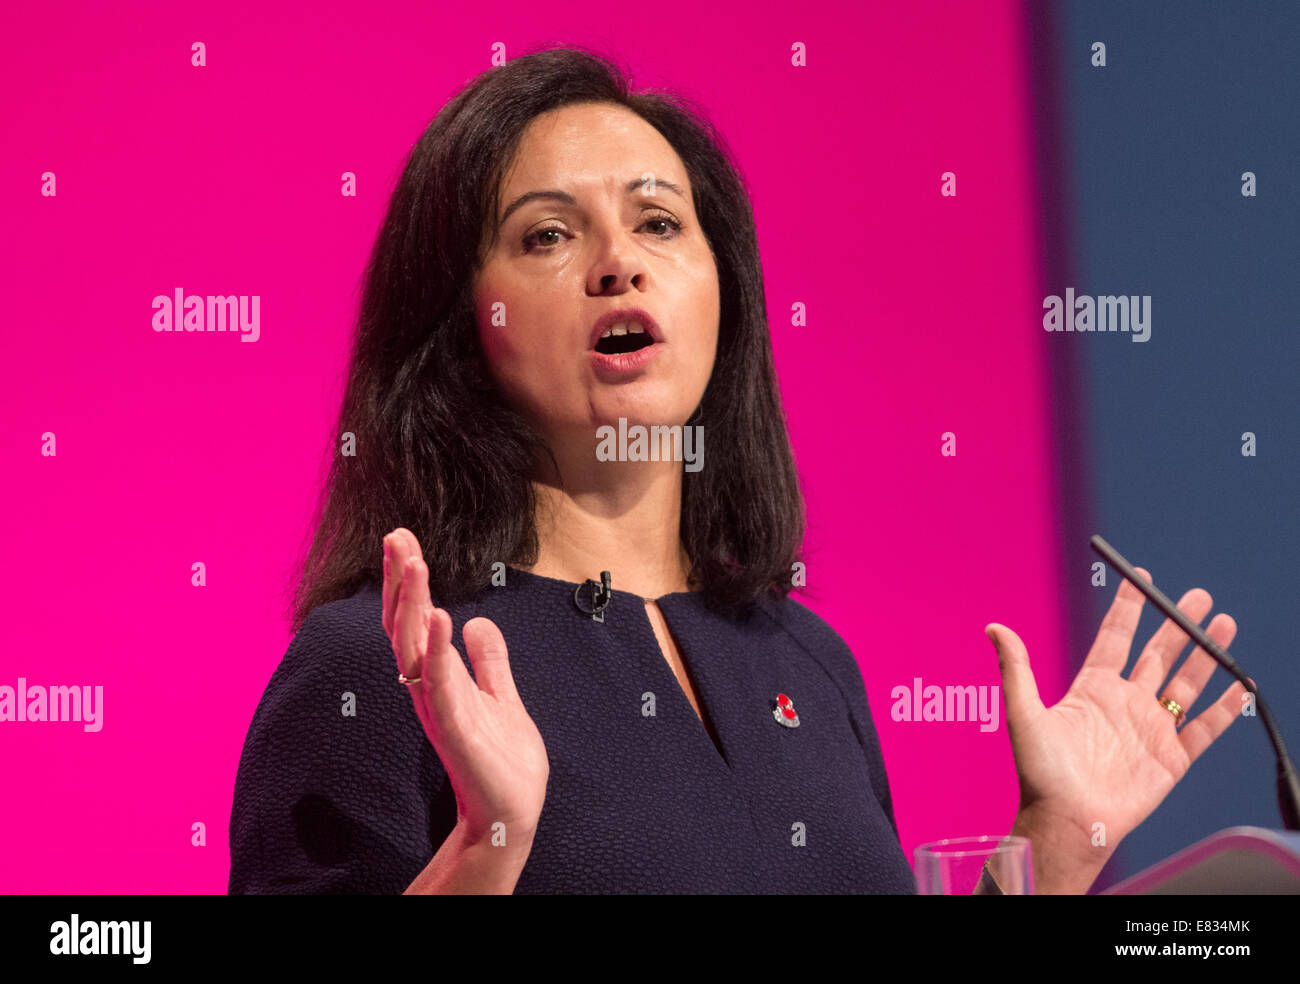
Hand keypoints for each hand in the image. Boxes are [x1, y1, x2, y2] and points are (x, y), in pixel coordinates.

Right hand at [382, 528, 548, 848]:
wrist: (512, 811)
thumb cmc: (502, 759)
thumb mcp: (501, 696)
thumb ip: (489, 661)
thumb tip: (478, 621)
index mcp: (438, 678)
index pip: (415, 621)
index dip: (407, 582)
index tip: (403, 540)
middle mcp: (429, 688)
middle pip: (405, 626)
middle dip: (399, 581)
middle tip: (397, 536)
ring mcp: (439, 706)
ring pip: (414, 647)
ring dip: (413, 603)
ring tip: (413, 562)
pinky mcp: (456, 727)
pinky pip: (439, 683)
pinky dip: (437, 648)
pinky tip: (440, 616)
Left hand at [986, 568, 1247, 889]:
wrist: (1066, 821)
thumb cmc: (1040, 772)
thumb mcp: (1024, 713)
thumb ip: (1016, 668)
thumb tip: (993, 627)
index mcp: (1092, 688)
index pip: (1116, 637)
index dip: (1130, 607)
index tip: (1142, 577)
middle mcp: (1125, 703)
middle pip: (1159, 653)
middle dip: (1179, 623)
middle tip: (1199, 596)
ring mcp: (1150, 729)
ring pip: (1186, 682)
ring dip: (1206, 653)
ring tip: (1223, 622)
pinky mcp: (1171, 758)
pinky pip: (1204, 727)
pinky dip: (1224, 708)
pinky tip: (1239, 684)